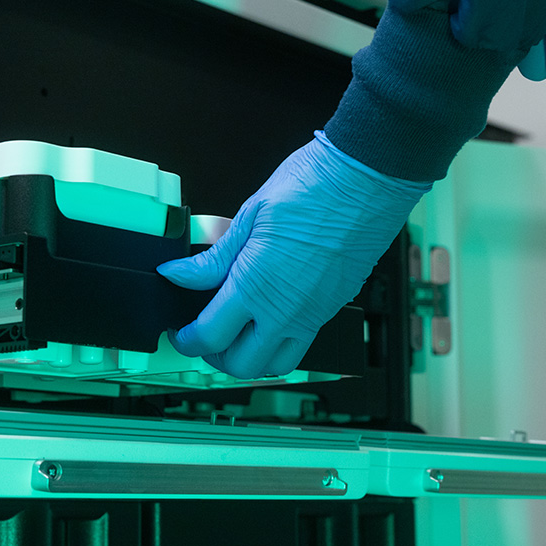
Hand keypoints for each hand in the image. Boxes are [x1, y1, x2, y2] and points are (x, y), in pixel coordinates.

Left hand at [157, 132, 429, 378]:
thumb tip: (179, 274)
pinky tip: (269, 315)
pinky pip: (302, 343)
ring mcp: (313, 314)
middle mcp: (285, 311)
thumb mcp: (250, 216)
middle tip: (204, 337)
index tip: (180, 331)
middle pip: (242, 365)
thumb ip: (213, 258)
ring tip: (237, 335)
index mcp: (256, 286)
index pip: (209, 336)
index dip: (187, 340)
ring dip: (252, 358)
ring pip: (276, 365)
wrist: (366, 180)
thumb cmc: (314, 187)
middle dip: (215, 358)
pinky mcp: (332, 308)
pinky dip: (279, 341)